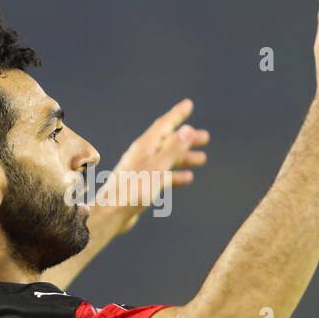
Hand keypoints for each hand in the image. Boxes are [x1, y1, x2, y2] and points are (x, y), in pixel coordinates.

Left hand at [100, 98, 209, 233]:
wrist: (113, 213)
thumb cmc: (133, 189)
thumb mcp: (158, 167)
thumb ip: (173, 149)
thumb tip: (187, 130)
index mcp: (145, 146)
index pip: (164, 124)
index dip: (177, 114)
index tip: (188, 104)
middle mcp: (143, 154)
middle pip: (168, 141)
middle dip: (187, 139)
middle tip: (205, 137)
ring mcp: (143, 169)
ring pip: (168, 159)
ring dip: (184, 157)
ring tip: (203, 159)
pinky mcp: (143, 184)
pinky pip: (163, 175)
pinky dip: (176, 174)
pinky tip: (188, 178)